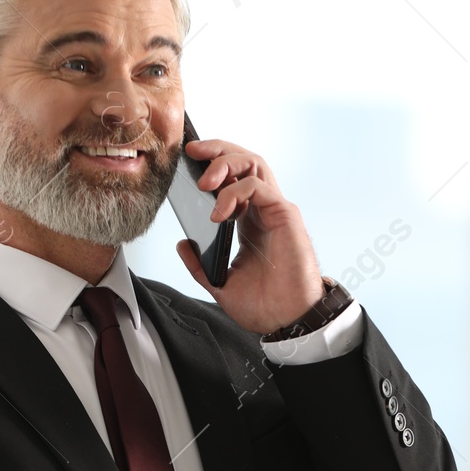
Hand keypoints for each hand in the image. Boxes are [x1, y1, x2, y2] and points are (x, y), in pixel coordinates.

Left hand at [175, 139, 323, 333]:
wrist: (287, 321)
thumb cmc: (265, 305)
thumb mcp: (220, 283)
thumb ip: (199, 264)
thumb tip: (181, 244)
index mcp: (249, 222)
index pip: (233, 178)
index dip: (212, 164)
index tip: (185, 161)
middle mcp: (263, 210)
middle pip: (244, 161)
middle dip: (216, 149)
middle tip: (191, 151)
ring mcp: (275, 209)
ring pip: (253, 163)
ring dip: (225, 163)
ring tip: (204, 182)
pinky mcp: (284, 214)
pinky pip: (258, 186)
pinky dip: (235, 193)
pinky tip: (219, 213)